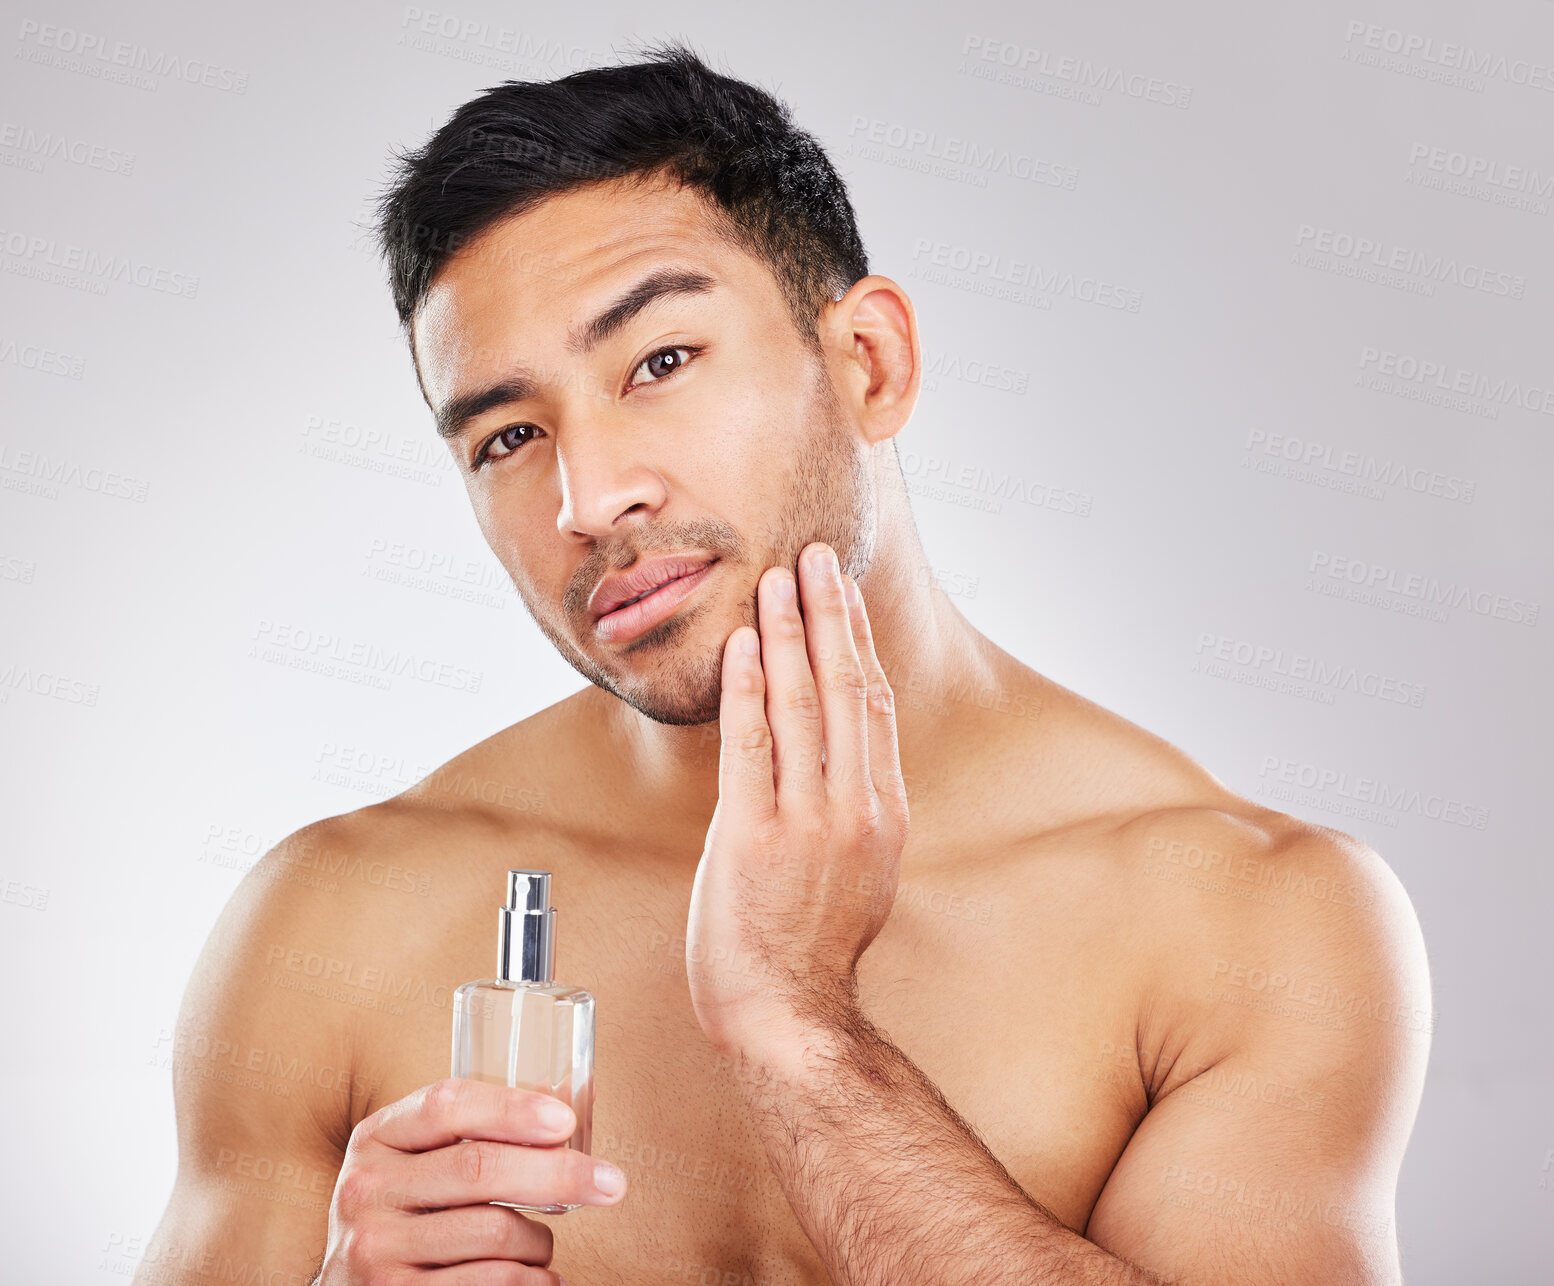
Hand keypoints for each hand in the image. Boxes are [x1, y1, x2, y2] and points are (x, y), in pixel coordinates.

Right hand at [316, 1077, 625, 1282]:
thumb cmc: (407, 1214)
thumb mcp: (415, 1163)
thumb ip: (472, 1133)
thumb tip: (569, 1098)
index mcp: (376, 1138)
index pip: (445, 1104)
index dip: (511, 1108)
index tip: (567, 1122)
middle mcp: (366, 1190)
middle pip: (479, 1167)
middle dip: (559, 1174)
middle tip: (611, 1183)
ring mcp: (375, 1249)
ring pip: (494, 1230)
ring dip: (540, 1239)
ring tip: (543, 1244)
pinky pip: (491, 1282)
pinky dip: (532, 1281)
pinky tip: (538, 1278)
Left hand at [686, 541, 909, 1059]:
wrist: (787, 1015)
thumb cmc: (812, 946)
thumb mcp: (859, 871)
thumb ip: (852, 807)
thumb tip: (839, 754)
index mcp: (884, 813)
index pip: (871, 705)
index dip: (856, 640)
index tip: (843, 590)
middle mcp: (855, 810)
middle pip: (842, 689)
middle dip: (826, 614)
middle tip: (813, 555)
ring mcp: (807, 823)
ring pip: (799, 706)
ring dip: (787, 634)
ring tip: (776, 579)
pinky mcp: (753, 838)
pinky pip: (750, 747)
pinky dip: (747, 688)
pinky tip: (743, 643)